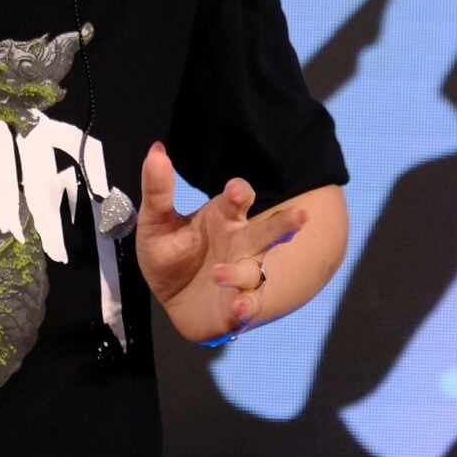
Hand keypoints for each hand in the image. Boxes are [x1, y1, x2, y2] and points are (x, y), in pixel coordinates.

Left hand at [135, 141, 308, 343]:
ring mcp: (243, 275)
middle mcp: (240, 244)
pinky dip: (248, 306)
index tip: (236, 191)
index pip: (239, 199)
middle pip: (268, 231)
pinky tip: (240, 307)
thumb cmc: (170, 254)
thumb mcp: (155, 223)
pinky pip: (251, 304)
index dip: (240, 193)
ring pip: (256, 270)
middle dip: (283, 224)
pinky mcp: (240, 306)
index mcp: (223, 218)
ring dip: (241, 271)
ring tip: (218, 273)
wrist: (170, 300)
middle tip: (300, 216)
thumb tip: (156, 150)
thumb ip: (158, 191)